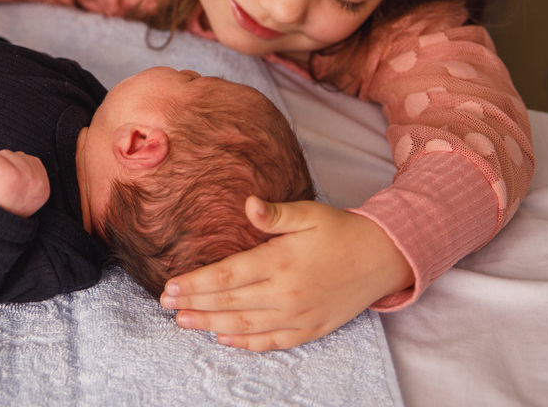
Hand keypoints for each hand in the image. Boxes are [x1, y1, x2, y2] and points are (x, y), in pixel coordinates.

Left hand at [0, 150, 49, 217]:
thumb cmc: (4, 211)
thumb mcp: (26, 196)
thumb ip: (29, 176)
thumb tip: (21, 159)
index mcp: (43, 185)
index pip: (28, 159)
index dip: (12, 171)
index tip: (10, 188)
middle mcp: (36, 179)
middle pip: (14, 155)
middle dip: (3, 168)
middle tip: (1, 189)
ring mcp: (22, 175)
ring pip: (1, 155)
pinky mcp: (6, 173)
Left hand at [160, 196, 414, 350]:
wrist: (382, 258)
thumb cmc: (340, 231)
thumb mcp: (309, 213)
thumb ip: (275, 213)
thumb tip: (249, 203)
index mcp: (280, 262)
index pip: (226, 276)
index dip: (195, 283)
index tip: (170, 286)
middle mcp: (286, 293)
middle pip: (229, 303)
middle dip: (194, 304)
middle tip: (166, 305)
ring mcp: (298, 315)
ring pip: (245, 325)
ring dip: (211, 325)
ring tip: (184, 322)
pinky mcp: (310, 328)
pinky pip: (272, 341)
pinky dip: (246, 343)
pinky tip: (224, 339)